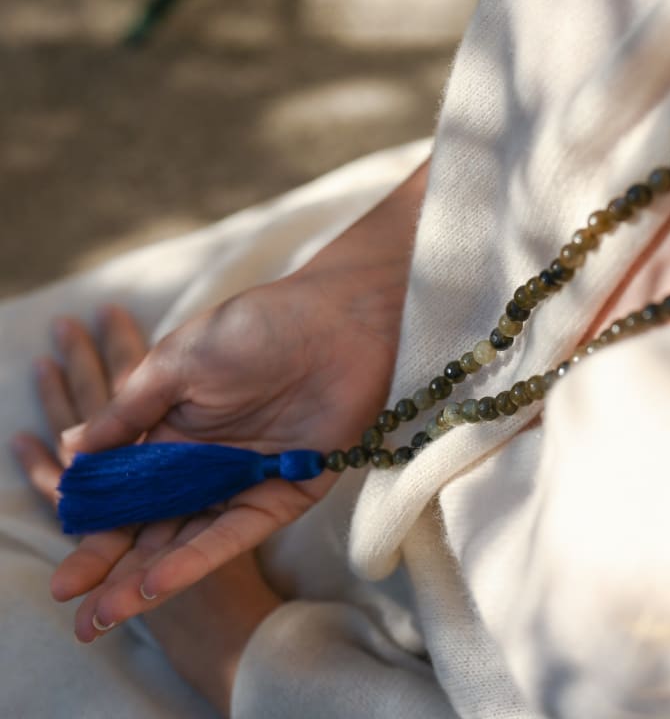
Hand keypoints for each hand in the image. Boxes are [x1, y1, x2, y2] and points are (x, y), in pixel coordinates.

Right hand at [52, 159, 428, 637]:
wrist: (340, 319)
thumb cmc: (257, 327)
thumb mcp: (177, 362)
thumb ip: (129, 410)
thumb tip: (71, 448)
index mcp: (177, 429)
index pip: (129, 492)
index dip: (96, 531)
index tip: (64, 575)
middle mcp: (210, 460)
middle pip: (156, 524)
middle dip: (115, 569)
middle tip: (76, 615)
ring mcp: (248, 477)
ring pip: (192, 536)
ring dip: (150, 576)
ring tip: (105, 616)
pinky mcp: (289, 489)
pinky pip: (240, 529)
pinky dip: (200, 555)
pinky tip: (158, 581)